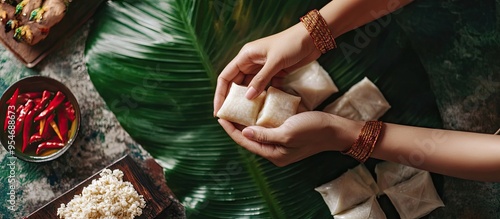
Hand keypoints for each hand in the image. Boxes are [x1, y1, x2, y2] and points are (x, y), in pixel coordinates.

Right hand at [213, 23, 320, 115]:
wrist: (313, 37)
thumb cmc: (292, 44)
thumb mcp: (275, 62)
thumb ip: (261, 80)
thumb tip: (247, 98)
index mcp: (246, 56)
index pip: (226, 77)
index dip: (220, 94)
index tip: (218, 110)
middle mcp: (251, 62)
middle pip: (236, 84)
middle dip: (233, 100)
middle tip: (231, 117)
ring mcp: (263, 68)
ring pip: (250, 87)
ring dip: (248, 100)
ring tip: (245, 117)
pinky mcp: (275, 73)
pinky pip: (264, 87)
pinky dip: (263, 97)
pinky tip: (262, 109)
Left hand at [218, 111, 362, 165]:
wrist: (336, 129)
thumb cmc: (312, 131)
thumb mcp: (287, 133)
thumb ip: (264, 135)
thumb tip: (244, 133)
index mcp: (274, 154)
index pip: (246, 142)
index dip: (232, 130)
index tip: (220, 117)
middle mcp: (276, 149)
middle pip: (250, 137)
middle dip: (237, 125)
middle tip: (226, 110)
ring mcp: (282, 140)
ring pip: (259, 130)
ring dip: (248, 120)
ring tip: (237, 107)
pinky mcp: (288, 131)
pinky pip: (270, 125)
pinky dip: (262, 116)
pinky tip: (256, 105)